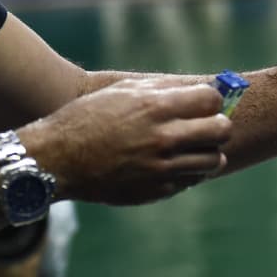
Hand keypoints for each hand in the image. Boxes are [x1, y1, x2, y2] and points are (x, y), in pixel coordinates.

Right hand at [21, 78, 230, 205]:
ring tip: (194, 149)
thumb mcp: (123, 91)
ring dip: (209, 153)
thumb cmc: (87, 118)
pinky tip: (172, 165)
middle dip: (217, 126)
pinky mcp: (156, 191)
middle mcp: (164, 137)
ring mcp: (162, 167)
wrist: (55, 159)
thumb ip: (163, 88)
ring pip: (214, 160)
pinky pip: (190, 181)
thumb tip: (197, 86)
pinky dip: (188, 173)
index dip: (212, 101)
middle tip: (206, 127)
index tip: (205, 105)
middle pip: (221, 130)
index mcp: (157, 107)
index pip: (213, 100)